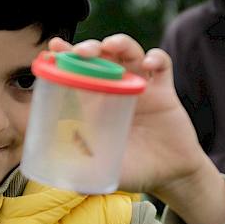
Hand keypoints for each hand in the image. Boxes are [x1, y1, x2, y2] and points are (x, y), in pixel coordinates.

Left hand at [49, 35, 224, 223]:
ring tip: (111, 46)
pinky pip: (162, 65)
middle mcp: (116, 88)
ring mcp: (141, 86)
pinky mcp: (164, 91)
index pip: (78, 72)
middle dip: (90, 47)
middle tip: (80, 52)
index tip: (54, 47)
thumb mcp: (102, 169)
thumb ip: (83, 170)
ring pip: (130, 52)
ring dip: (120, 44)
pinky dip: (157, 58)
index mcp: (96, 103)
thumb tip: (59, 179)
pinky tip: (149, 64)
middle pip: (102, 55)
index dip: (65, 56)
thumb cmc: (132, 170)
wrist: (170, 176)